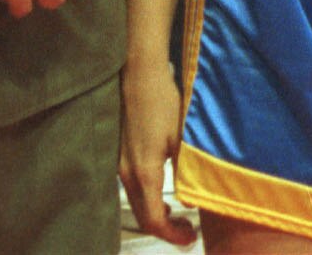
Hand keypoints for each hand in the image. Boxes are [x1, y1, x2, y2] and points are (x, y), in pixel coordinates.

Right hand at [120, 55, 194, 245]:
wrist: (138, 74)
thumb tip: (193, 196)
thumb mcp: (181, 138)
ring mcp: (118, 163)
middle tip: (188, 228)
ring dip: (155, 213)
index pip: (154, 220)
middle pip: (142, 216)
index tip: (190, 236)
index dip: (172, 235)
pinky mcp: (117, 153)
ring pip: (136, 202)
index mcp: (144, 172)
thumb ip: (186, 171)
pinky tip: (160, 189)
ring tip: (177, 213)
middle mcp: (126, 172)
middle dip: (166, 229)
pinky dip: (146, 197)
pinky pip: (131, 187)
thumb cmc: (161, 101)